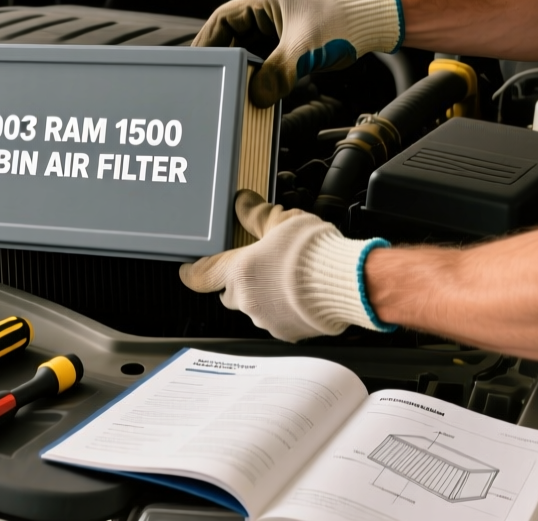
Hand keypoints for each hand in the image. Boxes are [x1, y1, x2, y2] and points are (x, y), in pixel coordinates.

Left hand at [179, 190, 392, 340]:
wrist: (348, 283)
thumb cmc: (315, 254)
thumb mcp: (281, 222)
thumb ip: (256, 215)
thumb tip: (242, 203)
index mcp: (239, 271)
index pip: (200, 276)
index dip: (192, 272)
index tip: (189, 269)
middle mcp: (247, 299)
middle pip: (229, 293)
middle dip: (239, 282)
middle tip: (258, 267)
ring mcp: (266, 319)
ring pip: (254, 307)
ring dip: (263, 296)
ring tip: (286, 279)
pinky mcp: (287, 333)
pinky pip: (277, 321)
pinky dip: (283, 310)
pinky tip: (300, 295)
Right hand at [195, 0, 401, 104]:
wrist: (372, 25)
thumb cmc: (344, 23)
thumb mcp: (304, 50)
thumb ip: (277, 73)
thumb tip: (256, 95)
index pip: (223, 18)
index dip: (207, 39)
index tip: (197, 58)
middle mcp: (269, 9)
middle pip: (232, 33)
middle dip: (224, 55)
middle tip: (212, 75)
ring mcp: (279, 24)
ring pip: (249, 46)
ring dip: (242, 64)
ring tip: (231, 82)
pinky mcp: (289, 39)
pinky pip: (264, 55)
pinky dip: (257, 69)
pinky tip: (254, 83)